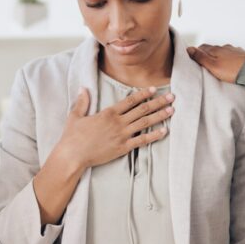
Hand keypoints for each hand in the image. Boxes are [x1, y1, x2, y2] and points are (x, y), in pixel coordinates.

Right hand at [52, 86, 173, 171]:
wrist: (73, 155)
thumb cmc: (72, 136)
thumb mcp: (75, 116)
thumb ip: (82, 101)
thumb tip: (83, 88)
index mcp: (108, 113)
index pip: (130, 100)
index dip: (143, 94)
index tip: (154, 89)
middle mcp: (118, 122)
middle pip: (142, 109)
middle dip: (158, 102)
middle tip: (172, 97)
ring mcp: (121, 135)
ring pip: (145, 123)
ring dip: (160, 116)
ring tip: (172, 110)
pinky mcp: (123, 148)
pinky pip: (142, 140)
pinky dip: (154, 135)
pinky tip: (164, 131)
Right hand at [186, 44, 244, 83]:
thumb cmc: (233, 70)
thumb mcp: (213, 66)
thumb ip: (200, 58)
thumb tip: (188, 49)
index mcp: (216, 49)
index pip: (202, 47)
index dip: (196, 52)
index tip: (193, 58)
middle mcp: (225, 47)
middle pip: (212, 49)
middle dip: (207, 54)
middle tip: (203, 62)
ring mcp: (234, 50)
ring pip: (223, 52)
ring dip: (218, 56)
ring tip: (216, 65)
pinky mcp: (242, 55)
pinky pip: (232, 55)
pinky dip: (228, 59)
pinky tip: (229, 65)